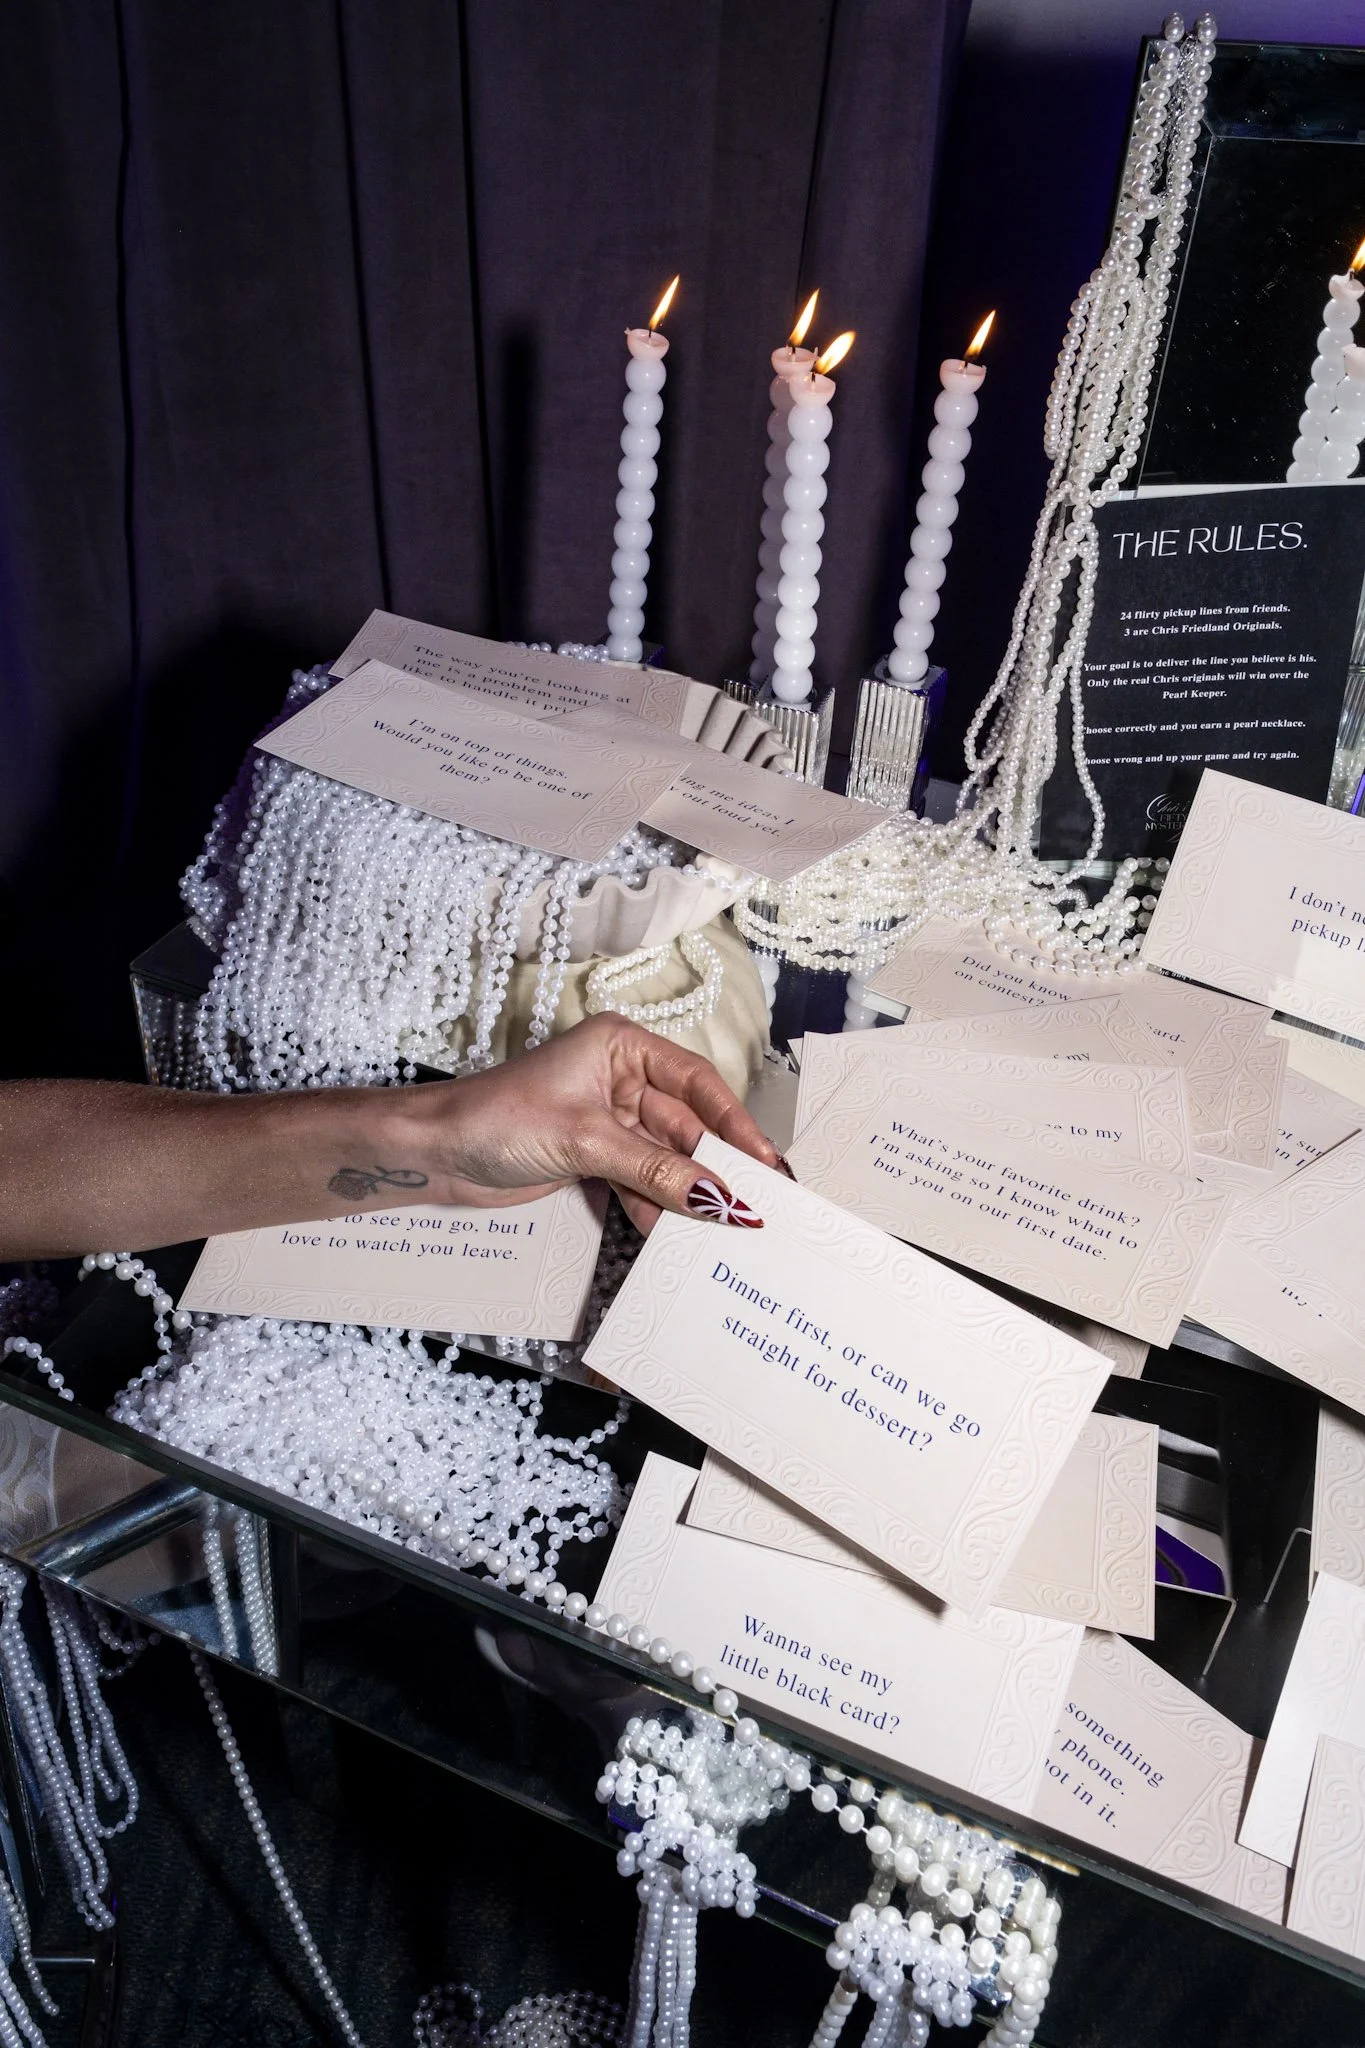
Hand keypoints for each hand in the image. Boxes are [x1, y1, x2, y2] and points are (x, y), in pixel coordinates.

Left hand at [405, 1013, 783, 1233]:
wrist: (436, 1152)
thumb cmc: (497, 1119)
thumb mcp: (586, 1142)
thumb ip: (657, 1171)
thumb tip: (718, 1197)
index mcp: (622, 1047)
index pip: (696, 1082)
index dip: (735, 1123)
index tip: (767, 1161)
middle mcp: (621, 1077)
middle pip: (686, 1125)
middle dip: (716, 1167)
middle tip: (759, 1203)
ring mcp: (609, 1119)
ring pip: (666, 1159)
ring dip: (689, 1194)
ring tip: (726, 1230)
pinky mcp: (595, 1155)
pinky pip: (641, 1181)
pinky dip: (656, 1207)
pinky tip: (677, 1235)